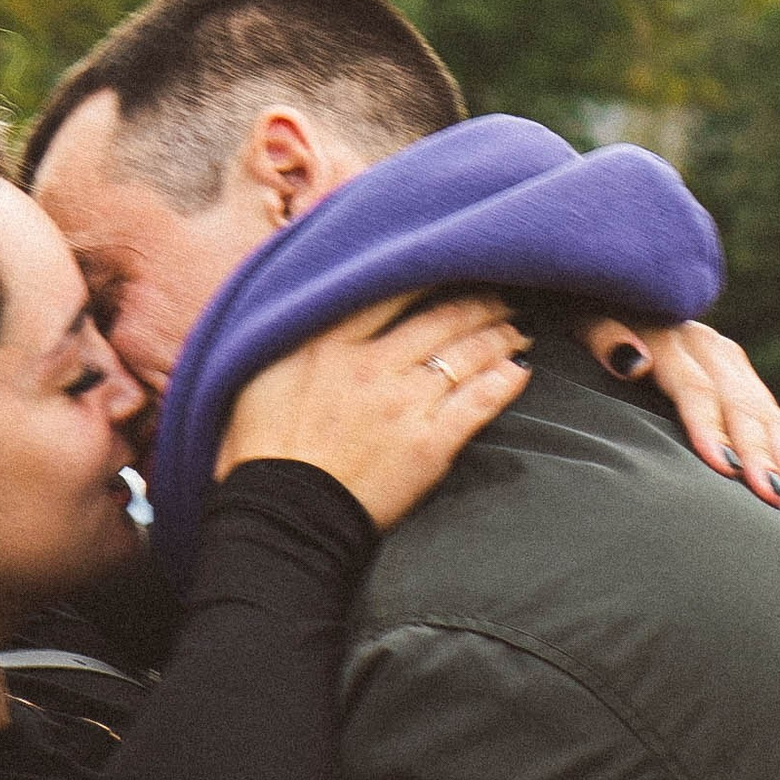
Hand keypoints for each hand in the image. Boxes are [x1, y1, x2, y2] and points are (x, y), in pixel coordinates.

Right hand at [220, 293, 532, 530]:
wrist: (281, 515)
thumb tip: (317, 303)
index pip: (393, 291)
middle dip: (480, 303)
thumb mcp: (261, 371)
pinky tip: (518, 372)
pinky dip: (503, 384)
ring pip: (467, 356)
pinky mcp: (428, 445)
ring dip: (499, 337)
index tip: (450, 264)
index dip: (431, 272)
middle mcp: (371, 366)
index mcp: (328, 342)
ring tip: (516, 331)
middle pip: (442, 319)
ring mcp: (403, 405)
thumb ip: (297, 333)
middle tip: (503, 295)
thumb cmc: (261, 446)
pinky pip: (478, 404)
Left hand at [584, 316, 779, 518]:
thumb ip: (603, 337)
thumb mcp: (584, 319)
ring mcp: (732, 365)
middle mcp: (710, 348)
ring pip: (769, 416)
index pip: (696, 388)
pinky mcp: (743, 381)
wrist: (612, 292)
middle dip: (764, 456)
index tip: (725, 469)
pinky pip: (776, 421)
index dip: (710, 428)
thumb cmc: (586, 318)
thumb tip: (634, 362)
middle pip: (742, 406)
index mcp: (671, 335)